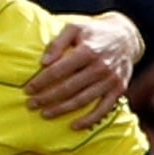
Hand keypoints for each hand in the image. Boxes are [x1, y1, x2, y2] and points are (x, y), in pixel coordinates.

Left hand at [24, 11, 141, 128]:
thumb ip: (58, 43)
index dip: (41, 81)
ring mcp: (111, 80)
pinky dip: (90, 120)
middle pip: (69, 88)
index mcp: (87, 51)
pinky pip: (104, 109)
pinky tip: (75, 126)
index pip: (59, 70)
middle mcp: (100, 67)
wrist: (126, 36)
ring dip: (62, 110)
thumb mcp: (74, 28)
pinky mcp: (119, 89)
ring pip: (83, 100)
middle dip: (47, 98)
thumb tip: (43, 62)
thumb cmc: (93, 31)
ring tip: (45, 114)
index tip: (27, 89)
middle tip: (31, 104)